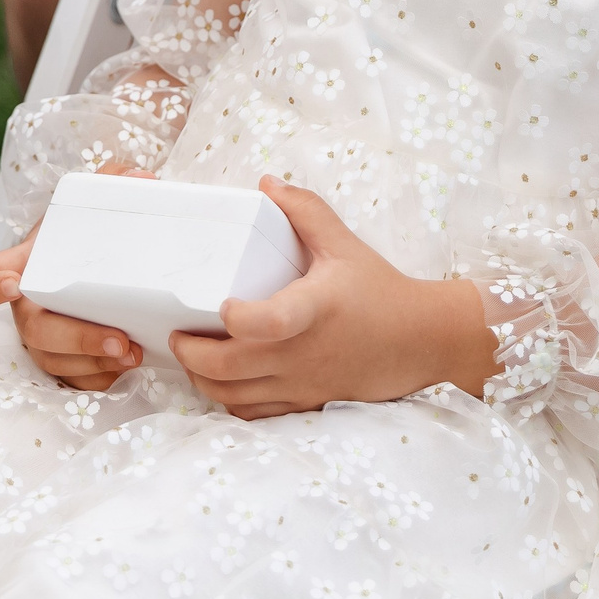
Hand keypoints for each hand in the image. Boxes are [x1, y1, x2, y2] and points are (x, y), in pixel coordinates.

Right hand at [0, 163, 158, 390]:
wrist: (102, 271)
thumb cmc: (85, 238)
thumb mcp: (93, 205)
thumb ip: (112, 183)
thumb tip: (142, 178)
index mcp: (24, 267)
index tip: (13, 285)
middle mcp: (25, 307)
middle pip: (33, 330)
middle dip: (76, 339)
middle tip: (118, 339)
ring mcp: (41, 339)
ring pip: (53, 361)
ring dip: (93, 363)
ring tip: (134, 354)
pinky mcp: (62, 363)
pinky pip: (72, 382)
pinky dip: (99, 378)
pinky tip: (127, 368)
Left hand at [168, 177, 496, 419]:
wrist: (421, 341)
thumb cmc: (380, 290)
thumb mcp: (344, 243)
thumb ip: (304, 211)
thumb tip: (265, 184)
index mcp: (313, 309)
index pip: (268, 323)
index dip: (236, 319)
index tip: (220, 304)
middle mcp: (303, 353)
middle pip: (231, 368)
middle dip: (192, 354)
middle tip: (177, 334)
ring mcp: (303, 383)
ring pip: (235, 397)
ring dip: (203, 380)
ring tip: (191, 357)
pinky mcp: (306, 401)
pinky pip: (255, 414)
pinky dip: (230, 402)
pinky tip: (221, 382)